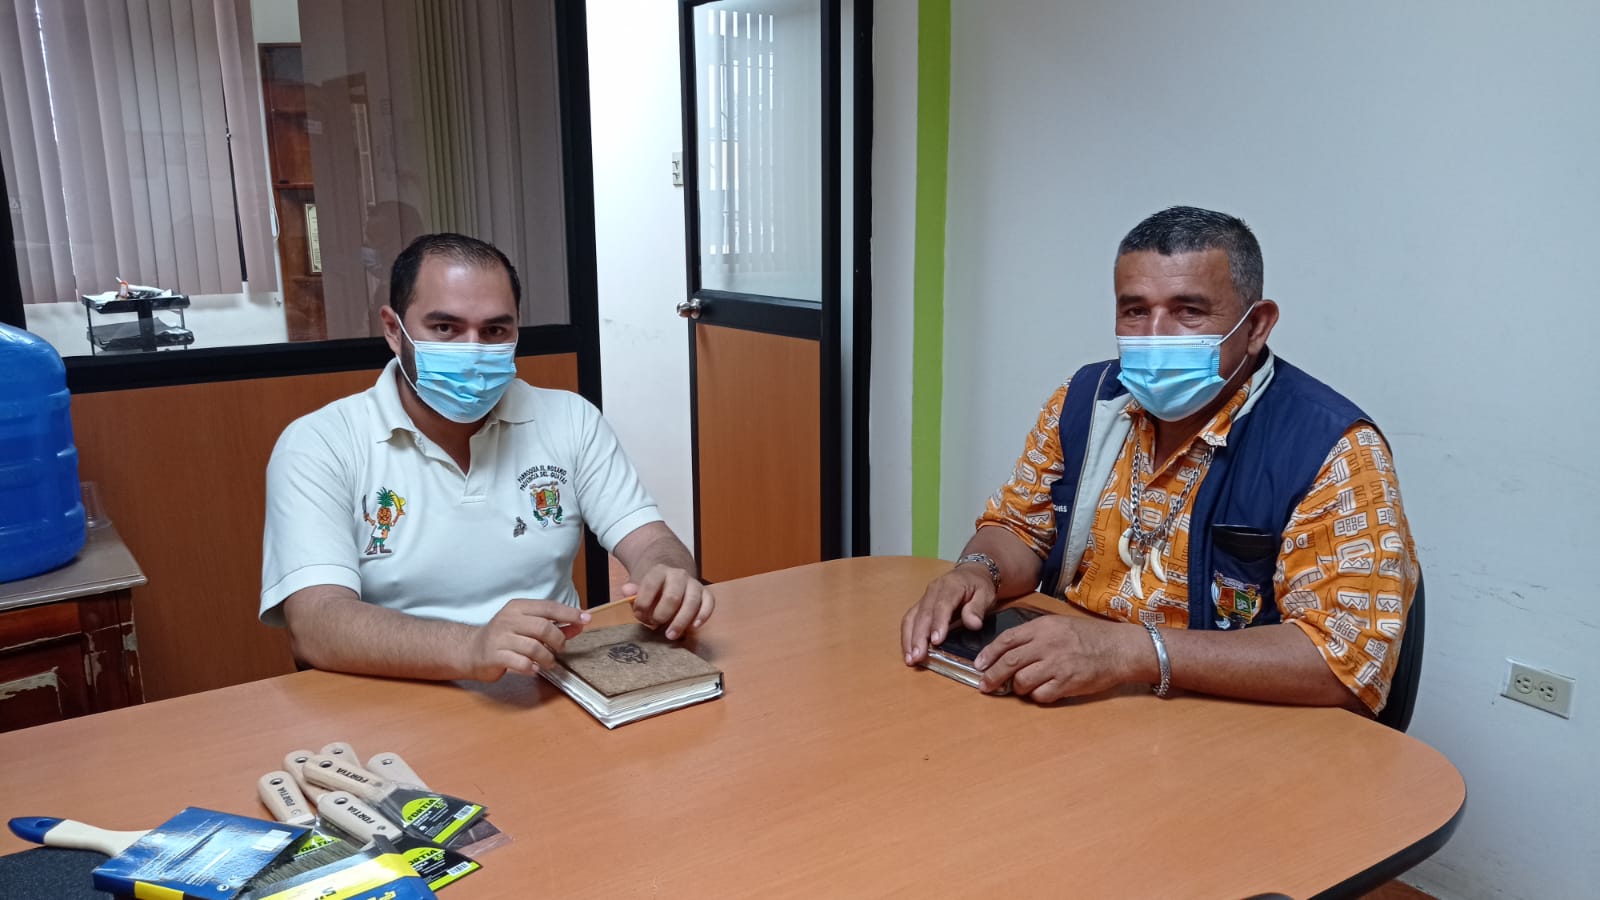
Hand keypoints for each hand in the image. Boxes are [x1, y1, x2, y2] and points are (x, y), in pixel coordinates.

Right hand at [463, 599, 590, 680]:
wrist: (471, 650)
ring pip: (534, 647)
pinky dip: (533, 667)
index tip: (586, 619)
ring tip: (548, 661)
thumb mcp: (527, 626)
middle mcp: (508, 620)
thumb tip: (579, 624)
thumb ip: (554, 625)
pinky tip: (535, 668)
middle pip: (543, 627)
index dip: (570, 613)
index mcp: (518, 608)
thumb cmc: (504, 637)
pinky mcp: (495, 656)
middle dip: (558, 640)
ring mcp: (500, 638)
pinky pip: (521, 662)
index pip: (548, 607)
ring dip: (547, 657)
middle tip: (560, 648)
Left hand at [624, 566, 714, 639]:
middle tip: (655, 625)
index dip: (643, 603)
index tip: (639, 616)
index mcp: (659, 571)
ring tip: (671, 635)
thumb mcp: (640, 589)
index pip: (650, 585)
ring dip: (681, 621)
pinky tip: (694, 627)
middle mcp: (679, 575)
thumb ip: (633, 591)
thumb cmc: (654, 590)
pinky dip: (703, 616)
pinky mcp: (706, 593)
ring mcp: (694, 584)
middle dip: (662, 615)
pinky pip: (709, 603)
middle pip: (673, 596)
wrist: (672, 579)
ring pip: (692, 602)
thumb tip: (627, 590)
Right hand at [901, 565, 997, 664]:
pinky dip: (907, 636)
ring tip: (911, 659)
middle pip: (923, 614)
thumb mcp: (986, 594)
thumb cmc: (979, 585)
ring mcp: (924, 598)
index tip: (936, 641)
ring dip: (909, 639)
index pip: (941, 606)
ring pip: (911, 618)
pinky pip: (910, 620)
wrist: (971, 573)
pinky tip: (909, 652)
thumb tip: (973, 624)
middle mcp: (932, 591)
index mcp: (950, 586)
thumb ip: (978, 609)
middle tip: (918, 657)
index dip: (937, 623)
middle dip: (919, 637)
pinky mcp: (920, 606)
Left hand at [973, 615, 1144, 701]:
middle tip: (985, 685)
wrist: (1119, 648)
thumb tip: (1007, 651)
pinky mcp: (1067, 683)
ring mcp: (1057, 665)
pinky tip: (1042, 692)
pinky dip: (1037, 696)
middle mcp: (1048, 645)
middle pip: (1009, 662)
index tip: (979, 664)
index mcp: (1043, 627)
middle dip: (993, 676)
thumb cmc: (1088, 636)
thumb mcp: (1059, 625)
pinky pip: (1041, 696)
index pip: (1007, 640)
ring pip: (1022, 681)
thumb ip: (1034, 635)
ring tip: (1021, 687)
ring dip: (1017, 688)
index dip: (989, 654)